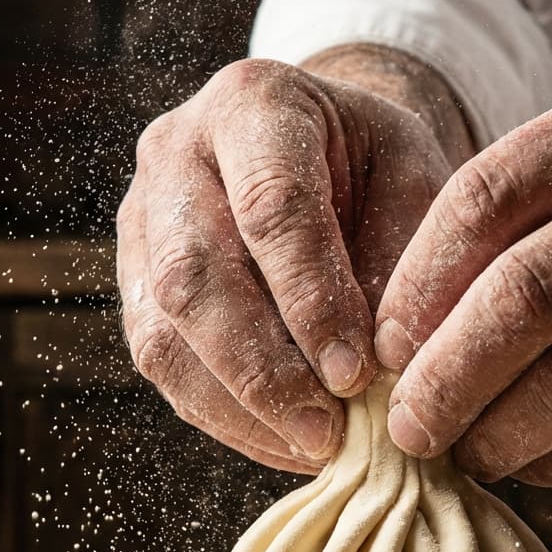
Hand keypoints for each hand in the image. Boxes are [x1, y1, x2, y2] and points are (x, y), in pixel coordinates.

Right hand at [117, 52, 466, 473]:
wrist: (321, 147)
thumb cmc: (376, 165)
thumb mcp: (413, 179)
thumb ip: (403, 257)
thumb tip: (385, 369)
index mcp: (254, 104)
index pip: (272, 207)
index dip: (313, 300)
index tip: (358, 375)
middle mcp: (176, 153)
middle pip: (194, 276)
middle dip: (262, 369)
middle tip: (327, 433)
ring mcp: (143, 217)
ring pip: (162, 331)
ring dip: (237, 405)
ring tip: (311, 447)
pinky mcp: (137, 278)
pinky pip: (161, 359)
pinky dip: (222, 411)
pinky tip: (280, 439)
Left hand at [375, 71, 551, 484]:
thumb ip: (531, 207)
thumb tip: (413, 319)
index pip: (483, 199)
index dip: (414, 283)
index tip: (384, 342)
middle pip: (523, 296)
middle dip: (443, 377)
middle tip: (406, 423)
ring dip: (497, 432)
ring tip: (462, 449)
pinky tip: (529, 459)